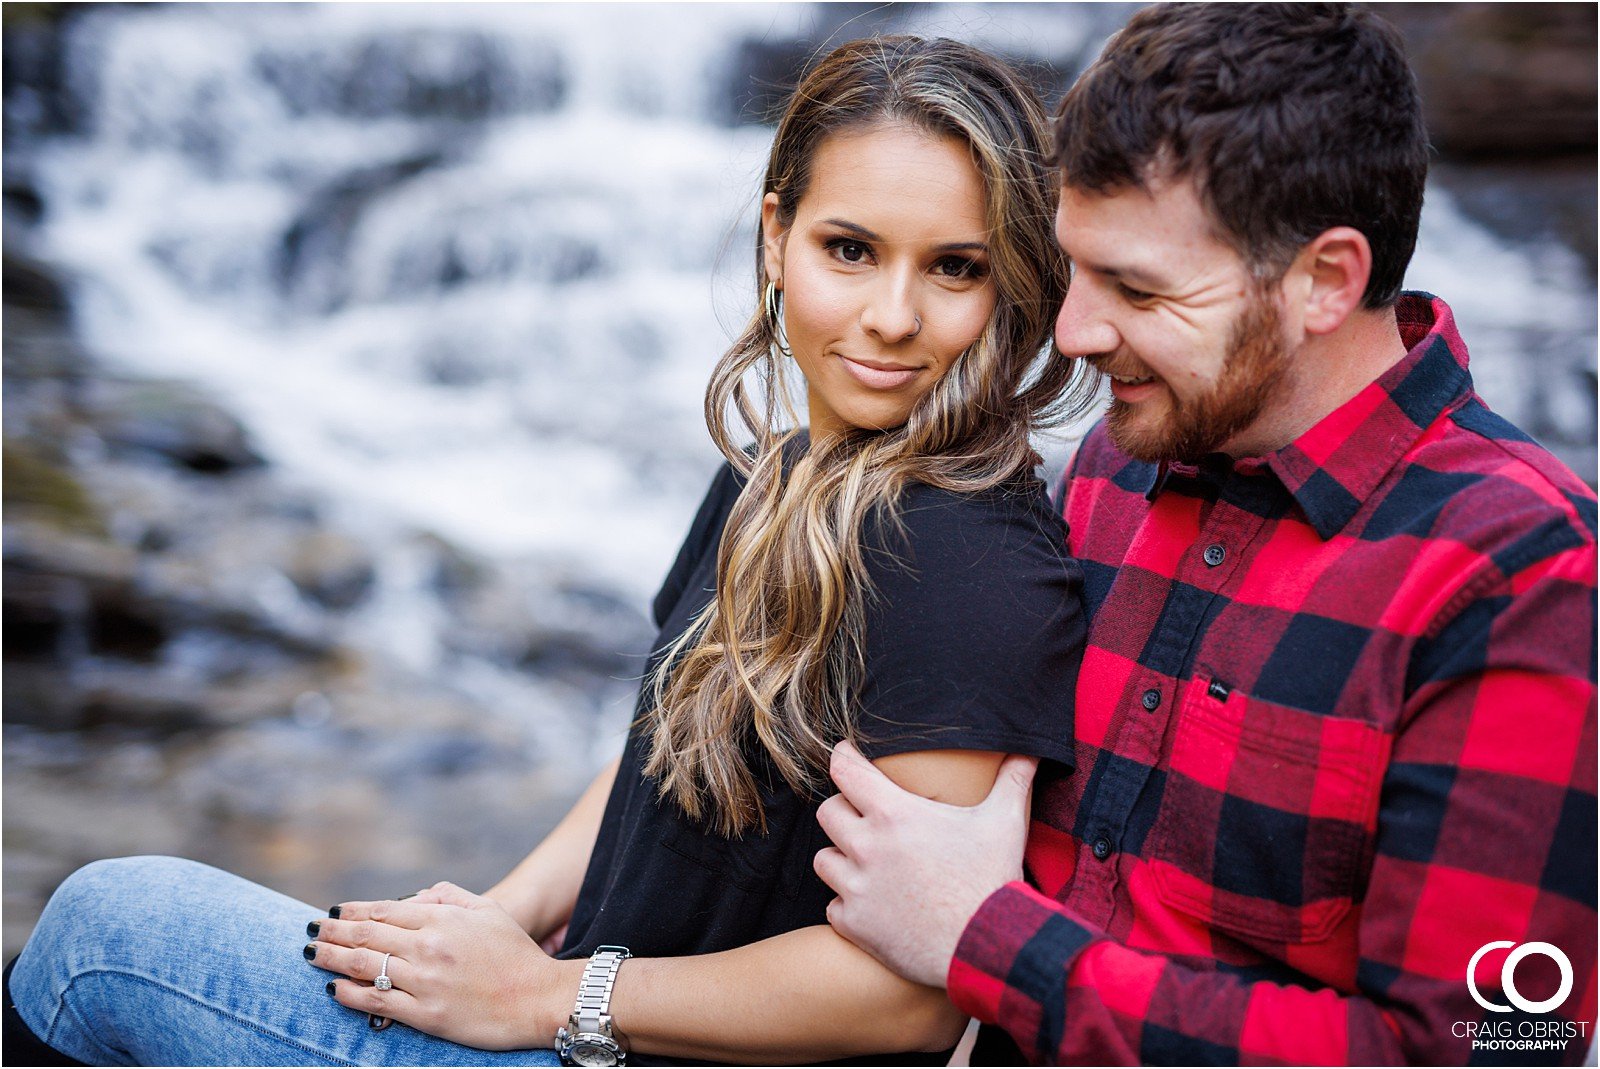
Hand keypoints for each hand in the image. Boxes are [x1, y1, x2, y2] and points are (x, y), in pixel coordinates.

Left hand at [307, 881, 578, 1049]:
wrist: (539, 998)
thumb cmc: (516, 953)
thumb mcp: (489, 911)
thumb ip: (450, 897)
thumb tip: (415, 897)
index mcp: (442, 920)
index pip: (383, 911)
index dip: (352, 911)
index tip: (333, 913)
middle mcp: (428, 948)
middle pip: (365, 936)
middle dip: (332, 932)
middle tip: (310, 930)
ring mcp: (425, 983)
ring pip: (363, 967)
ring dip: (330, 959)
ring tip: (311, 954)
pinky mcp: (427, 1015)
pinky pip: (376, 1003)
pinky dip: (349, 995)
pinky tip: (333, 989)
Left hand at [814, 740, 1035, 987]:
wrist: (987, 947)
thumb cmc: (993, 881)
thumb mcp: (1005, 823)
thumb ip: (1013, 780)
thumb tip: (1030, 751)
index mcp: (895, 815)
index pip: (845, 771)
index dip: (843, 758)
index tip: (845, 755)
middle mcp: (867, 847)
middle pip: (828, 812)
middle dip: (843, 811)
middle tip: (863, 818)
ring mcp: (857, 888)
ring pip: (824, 860)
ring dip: (842, 859)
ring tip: (867, 864)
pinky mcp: (855, 925)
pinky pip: (833, 906)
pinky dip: (849, 905)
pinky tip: (874, 905)